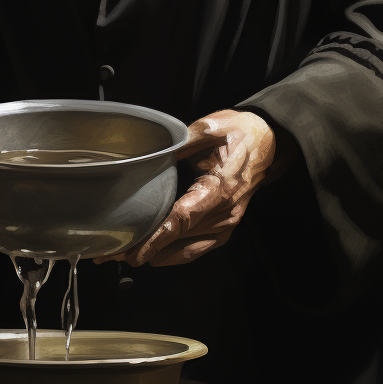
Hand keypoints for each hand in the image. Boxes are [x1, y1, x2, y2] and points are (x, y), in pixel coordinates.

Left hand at [97, 110, 275, 266]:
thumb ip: (182, 141)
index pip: (182, 219)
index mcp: (220, 188)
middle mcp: (225, 212)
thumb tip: (154, 150)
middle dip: (146, 248)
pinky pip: (199, 248)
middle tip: (114, 254)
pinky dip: (175, 254)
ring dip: (157, 255)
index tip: (135, 250)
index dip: (157, 238)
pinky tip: (155, 256)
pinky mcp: (226, 226)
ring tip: (126, 256)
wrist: (268, 141)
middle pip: (180, 239)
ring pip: (188, 249)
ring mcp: (227, 223)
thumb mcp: (210, 127)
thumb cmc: (242, 133)